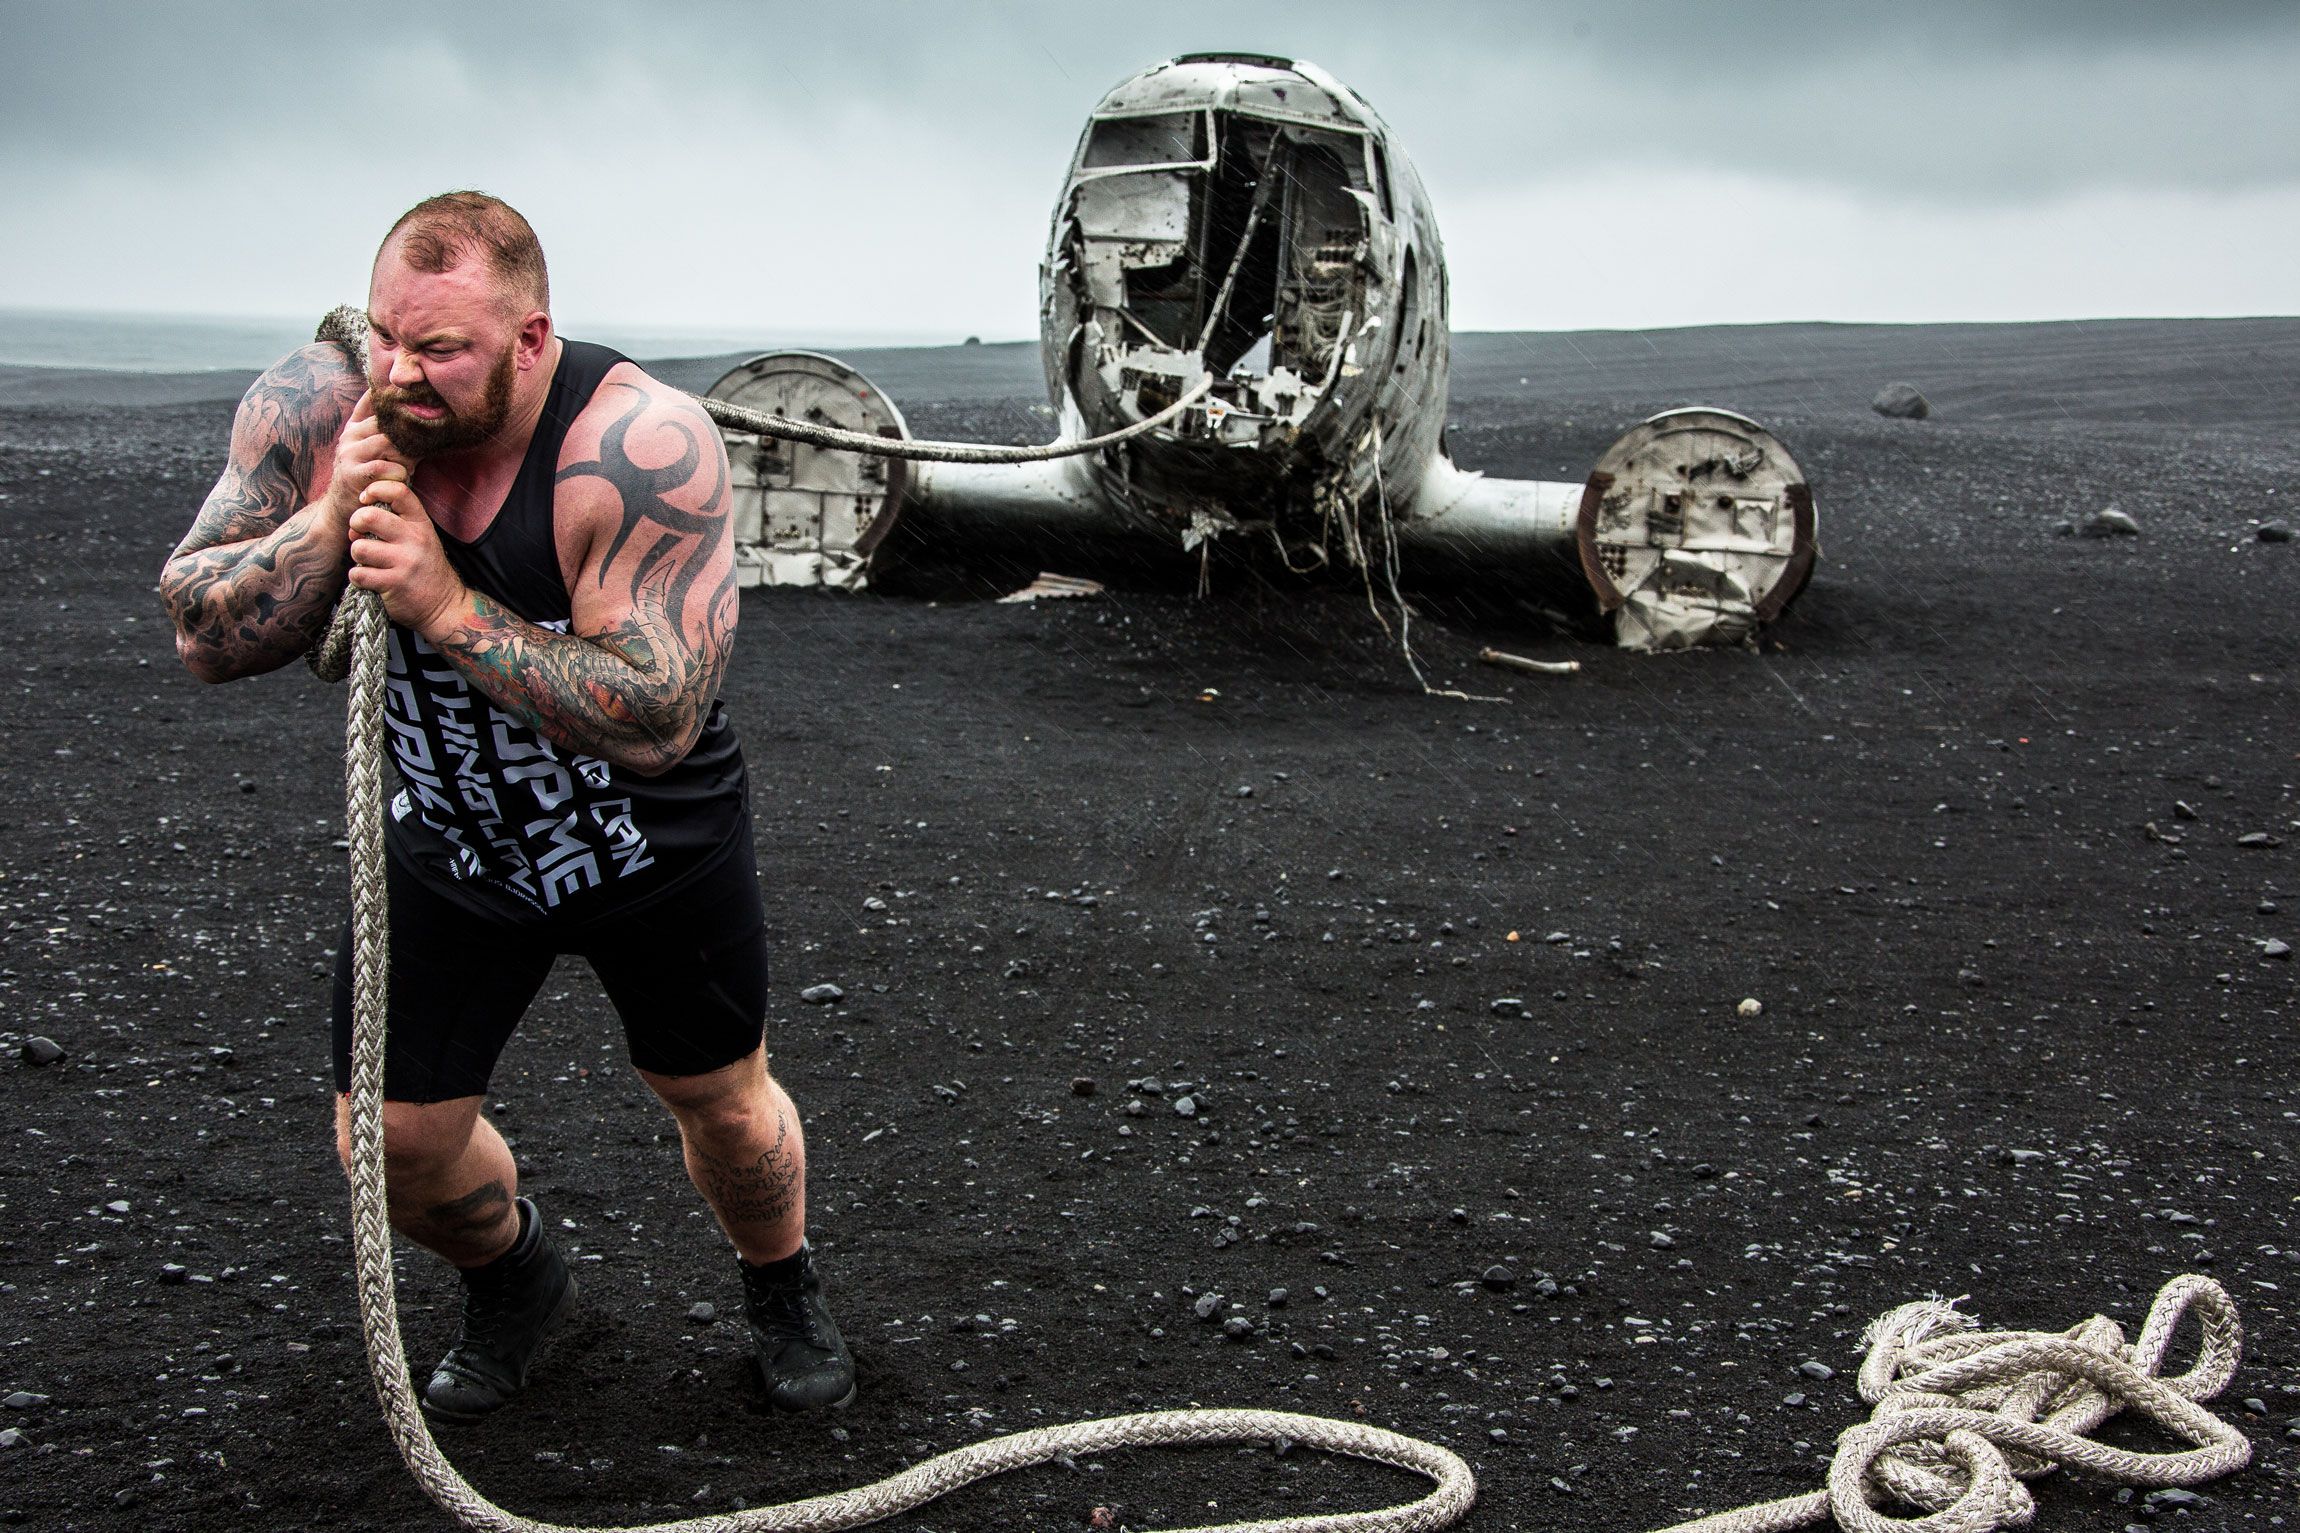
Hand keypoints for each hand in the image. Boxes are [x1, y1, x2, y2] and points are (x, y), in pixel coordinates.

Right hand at [325, 392, 413, 529]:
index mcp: (357, 425)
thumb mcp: (378, 451)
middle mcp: (350, 435)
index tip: (417, 397)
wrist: (344, 509)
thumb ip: (392, 431)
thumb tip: (425, 410)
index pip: (375, 399)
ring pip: (391, 443)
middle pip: (390, 422)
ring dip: (406, 459)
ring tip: (406, 470)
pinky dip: (400, 475)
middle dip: (410, 438)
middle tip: (417, 453)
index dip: (396, 397)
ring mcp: (349, 453)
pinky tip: (399, 482)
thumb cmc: (372, 478)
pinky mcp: (352, 474)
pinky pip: (387, 468)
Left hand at [346, 480, 468, 638]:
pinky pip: (358, 574)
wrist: (444, 605)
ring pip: (359, 547)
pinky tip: (369, 579)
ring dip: (356, 554)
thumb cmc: (425, 567)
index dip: (375, 490)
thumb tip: (359, 513)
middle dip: (355, 524)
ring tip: (367, 560)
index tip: (366, 500)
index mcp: (421, 524)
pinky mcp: (393, 584)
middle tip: (359, 534)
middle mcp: (414, 540)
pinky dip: (358, 577)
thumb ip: (398, 520)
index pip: (398, 491)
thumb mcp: (422, 537)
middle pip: (369, 516)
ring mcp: (404, 563)